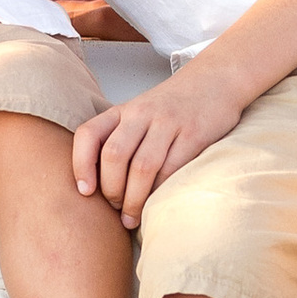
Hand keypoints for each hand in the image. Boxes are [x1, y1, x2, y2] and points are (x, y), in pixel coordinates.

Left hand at [73, 61, 246, 223]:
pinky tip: (157, 203)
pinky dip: (160, 191)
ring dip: (134, 199)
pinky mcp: (193, 133)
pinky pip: (172, 169)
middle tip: (117, 210)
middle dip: (112, 190)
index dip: (81, 165)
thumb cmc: (172, 109)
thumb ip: (119, 141)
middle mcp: (141, 113)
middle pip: (114, 155)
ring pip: (142, 166)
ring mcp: (168, 122)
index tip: (85, 192)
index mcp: (121, 111)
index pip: (89, 134)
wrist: (216, 80)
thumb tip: (98, 191)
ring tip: (133, 217)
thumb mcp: (139, 116)